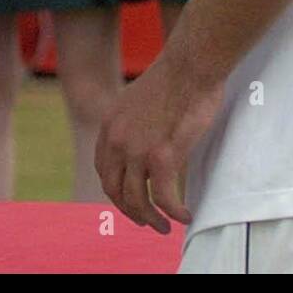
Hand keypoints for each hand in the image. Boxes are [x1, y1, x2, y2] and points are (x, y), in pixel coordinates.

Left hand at [94, 41, 224, 233]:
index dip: (116, 190)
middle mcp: (117, 140)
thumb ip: (132, 123)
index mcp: (109, 125)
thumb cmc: (173, 79)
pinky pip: (164, 198)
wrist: (189, 66)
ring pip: (136, 200)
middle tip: (147, 222)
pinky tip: (185, 216)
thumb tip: (142, 141)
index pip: (103, 169)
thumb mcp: (137, 101)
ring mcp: (137, 149)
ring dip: (151, 220)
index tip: (132, 200)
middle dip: (130, 211)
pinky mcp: (163, 156)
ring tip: (165, 227)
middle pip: (114, 189)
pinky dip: (174, 213)